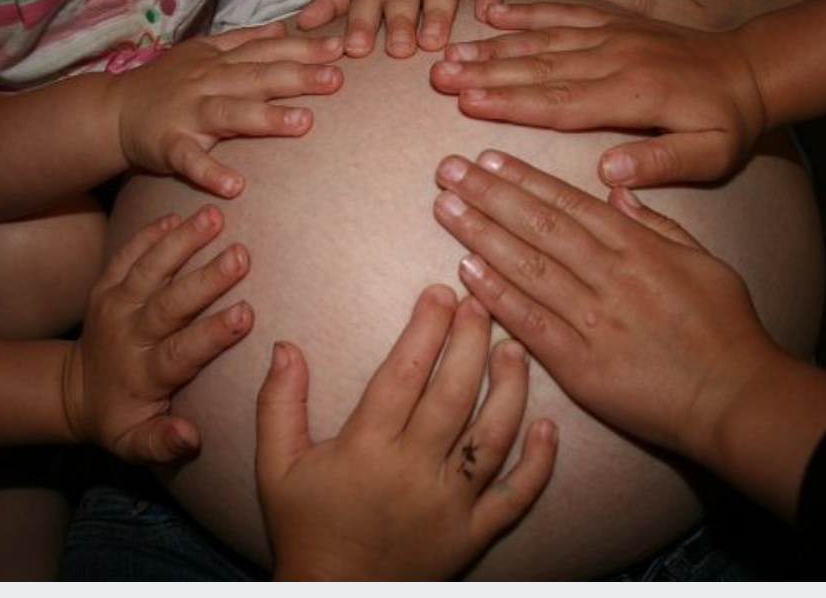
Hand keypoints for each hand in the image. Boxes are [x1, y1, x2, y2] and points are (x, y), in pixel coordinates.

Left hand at [61, 206, 251, 463]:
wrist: (74, 391)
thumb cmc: (120, 420)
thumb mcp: (136, 445)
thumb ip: (163, 443)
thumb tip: (191, 436)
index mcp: (144, 373)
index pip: (182, 350)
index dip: (213, 332)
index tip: (246, 312)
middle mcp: (129, 334)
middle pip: (169, 302)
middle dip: (205, 278)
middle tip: (241, 253)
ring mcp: (115, 305)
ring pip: (149, 268)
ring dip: (182, 240)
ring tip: (215, 215)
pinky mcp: (106, 286)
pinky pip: (126, 254)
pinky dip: (150, 233)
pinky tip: (177, 214)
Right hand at [112, 21, 344, 197]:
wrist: (113, 110)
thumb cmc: (168, 83)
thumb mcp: (204, 53)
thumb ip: (244, 41)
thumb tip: (284, 27)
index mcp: (221, 62)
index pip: (268, 51)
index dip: (304, 48)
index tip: (341, 49)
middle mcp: (208, 83)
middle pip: (257, 77)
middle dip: (298, 77)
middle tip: (337, 80)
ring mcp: (188, 113)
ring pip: (230, 113)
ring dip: (266, 119)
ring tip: (304, 124)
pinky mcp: (168, 145)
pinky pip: (191, 159)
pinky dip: (211, 172)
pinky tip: (235, 187)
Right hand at [256, 286, 557, 580]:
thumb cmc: (304, 528)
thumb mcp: (275, 467)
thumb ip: (279, 404)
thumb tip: (284, 345)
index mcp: (366, 450)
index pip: (402, 375)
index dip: (425, 329)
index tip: (439, 292)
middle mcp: (414, 473)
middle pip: (454, 395)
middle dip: (470, 342)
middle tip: (481, 303)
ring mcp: (451, 505)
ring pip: (493, 437)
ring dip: (511, 388)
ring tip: (515, 348)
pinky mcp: (473, 533)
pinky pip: (516, 496)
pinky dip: (539, 463)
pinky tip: (550, 426)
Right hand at [431, 3, 765, 186]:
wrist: (751, 70)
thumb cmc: (728, 122)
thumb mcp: (711, 155)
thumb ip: (662, 165)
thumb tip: (609, 175)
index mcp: (634, 94)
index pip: (561, 101)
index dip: (512, 103)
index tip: (468, 104)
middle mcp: (616, 58)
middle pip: (539, 66)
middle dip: (485, 73)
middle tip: (438, 77)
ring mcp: (612, 36)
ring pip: (543, 39)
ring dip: (494, 46)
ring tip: (451, 52)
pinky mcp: (613, 24)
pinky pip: (563, 13)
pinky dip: (526, 14)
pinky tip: (493, 15)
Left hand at [431, 151, 785, 460]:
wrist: (736, 398)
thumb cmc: (726, 330)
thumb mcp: (705, 261)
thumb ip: (659, 224)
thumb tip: (618, 190)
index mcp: (640, 249)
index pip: (570, 203)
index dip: (525, 178)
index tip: (488, 158)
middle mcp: (612, 277)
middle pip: (539, 225)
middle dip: (489, 194)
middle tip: (449, 170)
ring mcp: (593, 320)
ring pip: (527, 267)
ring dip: (481, 234)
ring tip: (445, 207)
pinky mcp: (580, 365)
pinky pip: (530, 323)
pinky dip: (496, 296)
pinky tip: (465, 270)